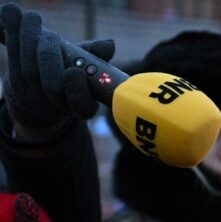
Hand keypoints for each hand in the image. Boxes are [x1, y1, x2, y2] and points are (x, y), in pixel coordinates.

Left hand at [0, 3, 114, 132]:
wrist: (41, 94)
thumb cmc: (71, 77)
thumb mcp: (88, 67)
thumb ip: (96, 56)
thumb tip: (109, 44)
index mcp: (82, 105)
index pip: (82, 106)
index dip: (77, 91)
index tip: (74, 72)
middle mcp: (58, 105)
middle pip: (51, 87)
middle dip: (50, 58)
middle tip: (52, 36)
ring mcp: (34, 96)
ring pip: (29, 70)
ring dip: (28, 40)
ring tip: (31, 17)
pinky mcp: (15, 82)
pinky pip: (12, 59)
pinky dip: (9, 34)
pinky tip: (9, 14)